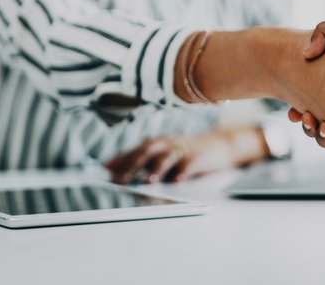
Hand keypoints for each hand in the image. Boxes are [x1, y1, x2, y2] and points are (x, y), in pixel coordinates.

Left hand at [105, 128, 268, 183]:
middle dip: (132, 165)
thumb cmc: (187, 153)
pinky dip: (183, 172)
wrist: (221, 145)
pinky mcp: (200, 157)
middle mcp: (168, 144)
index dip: (119, 159)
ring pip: (167, 157)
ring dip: (156, 168)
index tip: (104, 171)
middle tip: (120, 179)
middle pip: (147, 151)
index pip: (134, 150)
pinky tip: (177, 181)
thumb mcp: (166, 154)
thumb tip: (120, 175)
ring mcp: (184, 149)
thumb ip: (147, 162)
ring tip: (147, 181)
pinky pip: (190, 164)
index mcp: (157, 143)